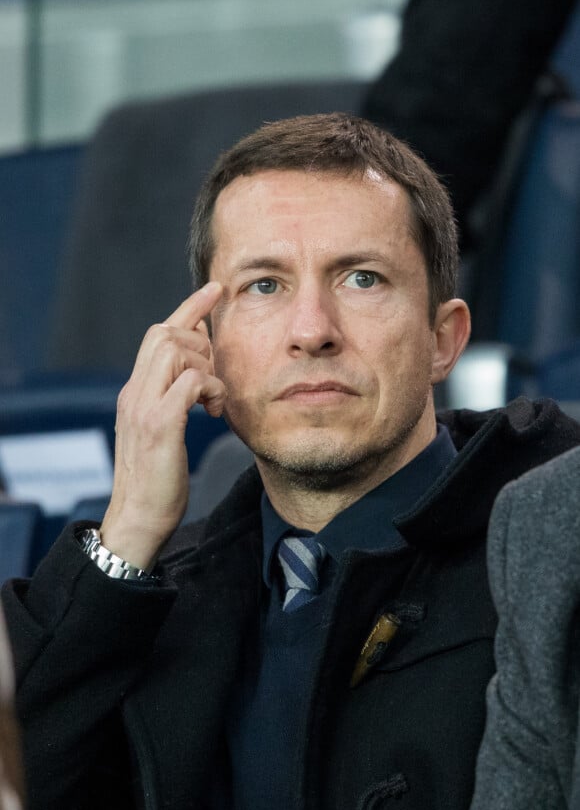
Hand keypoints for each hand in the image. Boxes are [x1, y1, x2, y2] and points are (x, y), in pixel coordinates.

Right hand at [99, 282, 224, 569]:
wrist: (138, 519)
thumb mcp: (163, 430)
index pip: (158, 334)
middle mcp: (134, 392)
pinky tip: (215, 409)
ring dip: (204, 365)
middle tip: (216, 372)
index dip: (188, 308)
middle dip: (200, 338)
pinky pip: (189, 382)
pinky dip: (209, 387)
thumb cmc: (158, 479)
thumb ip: (173, 398)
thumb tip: (197, 372)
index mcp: (135, 391)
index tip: (215, 290)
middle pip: (165, 333)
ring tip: (214, 397)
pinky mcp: (159, 426)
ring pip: (174, 350)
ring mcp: (144, 407)